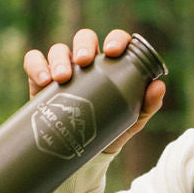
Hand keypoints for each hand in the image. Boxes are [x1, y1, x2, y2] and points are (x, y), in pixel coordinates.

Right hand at [23, 28, 165, 154]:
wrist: (85, 154)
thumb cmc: (112, 128)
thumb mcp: (133, 119)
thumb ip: (148, 103)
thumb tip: (159, 86)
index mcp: (112, 63)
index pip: (115, 40)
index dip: (115, 39)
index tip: (113, 51)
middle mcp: (87, 61)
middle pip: (84, 38)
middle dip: (83, 45)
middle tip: (83, 62)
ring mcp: (63, 68)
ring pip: (59, 49)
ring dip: (59, 59)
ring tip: (61, 78)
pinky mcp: (41, 80)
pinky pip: (34, 61)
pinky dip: (37, 65)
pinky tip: (43, 80)